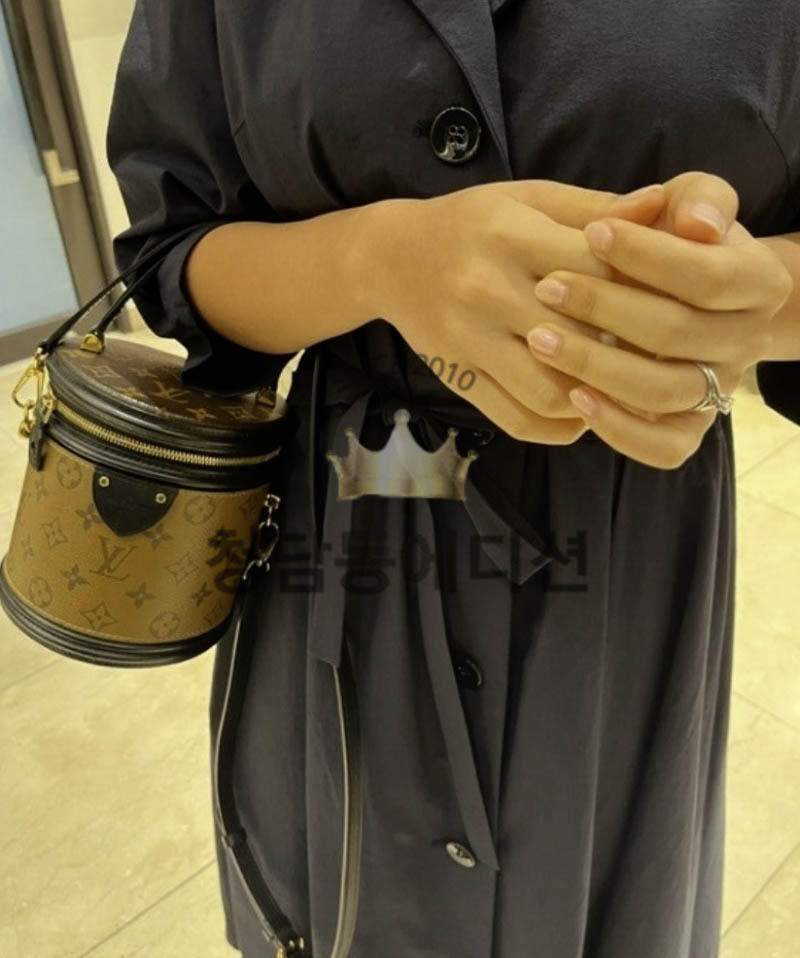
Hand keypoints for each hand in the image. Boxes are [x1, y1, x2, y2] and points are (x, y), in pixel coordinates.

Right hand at [368, 178, 670, 443]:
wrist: (391, 258)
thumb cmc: (474, 223)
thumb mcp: (531, 198)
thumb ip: (596, 209)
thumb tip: (663, 205)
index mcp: (512, 236)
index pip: (597, 273)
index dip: (645, 291)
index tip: (673, 302)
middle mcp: (487, 290)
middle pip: (580, 339)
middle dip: (628, 353)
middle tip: (661, 357)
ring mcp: (470, 341)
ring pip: (552, 392)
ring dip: (596, 398)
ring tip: (622, 387)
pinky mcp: (459, 377)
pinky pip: (518, 419)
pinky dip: (560, 426)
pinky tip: (583, 411)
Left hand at [526, 203, 793, 467]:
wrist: (685, 294)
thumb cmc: (677, 239)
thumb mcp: (691, 204)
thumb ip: (698, 198)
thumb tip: (697, 222)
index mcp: (760, 283)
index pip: (707, 275)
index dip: (646, 255)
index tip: (592, 233)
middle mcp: (747, 342)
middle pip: (675, 333)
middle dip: (604, 307)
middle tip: (545, 286)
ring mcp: (718, 389)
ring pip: (662, 391)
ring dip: (596, 366)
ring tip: (540, 340)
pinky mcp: (690, 428)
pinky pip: (664, 447)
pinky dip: (619, 428)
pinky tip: (574, 398)